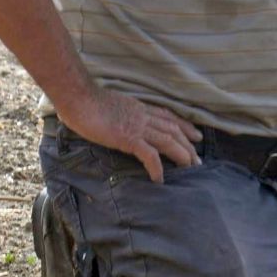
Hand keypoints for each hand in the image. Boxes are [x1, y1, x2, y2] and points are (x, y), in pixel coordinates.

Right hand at [57, 87, 200, 183]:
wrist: (78, 98)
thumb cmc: (85, 101)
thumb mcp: (109, 105)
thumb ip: (117, 113)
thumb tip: (114, 121)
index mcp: (138, 108)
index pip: (168, 116)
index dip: (184, 126)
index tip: (196, 135)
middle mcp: (142, 116)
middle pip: (173, 129)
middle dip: (188, 144)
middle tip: (198, 160)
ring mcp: (136, 126)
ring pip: (168, 140)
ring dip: (181, 154)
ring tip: (190, 169)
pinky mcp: (128, 138)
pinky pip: (149, 154)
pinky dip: (157, 167)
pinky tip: (160, 179)